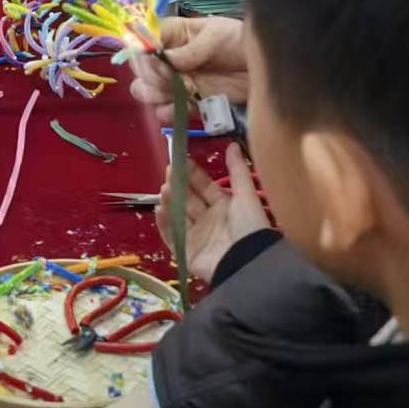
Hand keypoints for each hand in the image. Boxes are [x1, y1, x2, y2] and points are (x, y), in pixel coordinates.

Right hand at [128, 17, 247, 127]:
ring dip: (158, 95)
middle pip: (140, 71)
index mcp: (172, 35)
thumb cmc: (239, 40)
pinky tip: (184, 107)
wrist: (262, 67)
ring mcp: (176, 82)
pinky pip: (166, 111)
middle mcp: (168, 59)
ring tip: (188, 90)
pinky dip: (169, 112)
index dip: (144, 55)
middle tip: (176, 79)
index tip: (160, 63)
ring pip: (146, 92)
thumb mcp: (215, 36)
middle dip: (152, 78)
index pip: (143, 43)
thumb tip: (167, 60)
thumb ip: (190, 49)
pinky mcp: (188, 102)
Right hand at [158, 144, 269, 284]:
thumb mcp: (245, 195)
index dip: (192, 174)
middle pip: (189, 200)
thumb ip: (238, 170)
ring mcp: (198, 238)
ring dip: (170, 202)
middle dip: (178, 186)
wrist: (248, 263)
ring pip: (178, 216)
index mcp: (225, 207)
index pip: (205, 187)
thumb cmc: (249, 227)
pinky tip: (159, 210)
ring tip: (163, 190)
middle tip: (168, 173)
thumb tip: (233, 144)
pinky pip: (171, 237)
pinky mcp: (187, 254)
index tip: (179, 160)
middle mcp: (210, 221)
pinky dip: (164, 224)